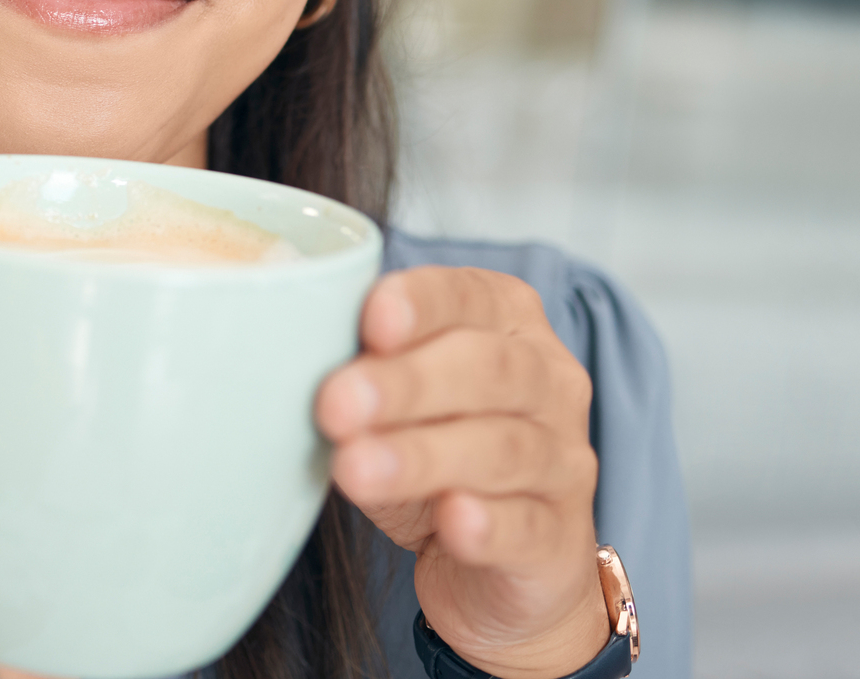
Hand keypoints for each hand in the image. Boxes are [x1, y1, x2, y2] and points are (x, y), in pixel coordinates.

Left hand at [315, 268, 606, 678]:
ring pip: (501, 448)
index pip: (469, 296)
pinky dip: (489, 524)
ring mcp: (565, 461)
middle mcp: (550, 382)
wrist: (492, 563)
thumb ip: (364, 369)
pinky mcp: (561, 539)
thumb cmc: (433, 455)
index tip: (370, 322)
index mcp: (508, 322)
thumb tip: (294, 353)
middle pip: (489, 369)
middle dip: (407, 383)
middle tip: (336, 404)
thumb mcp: (393, 403)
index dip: (422, 305)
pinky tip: (454, 521)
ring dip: (423, 456)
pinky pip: (527, 527)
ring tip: (356, 468)